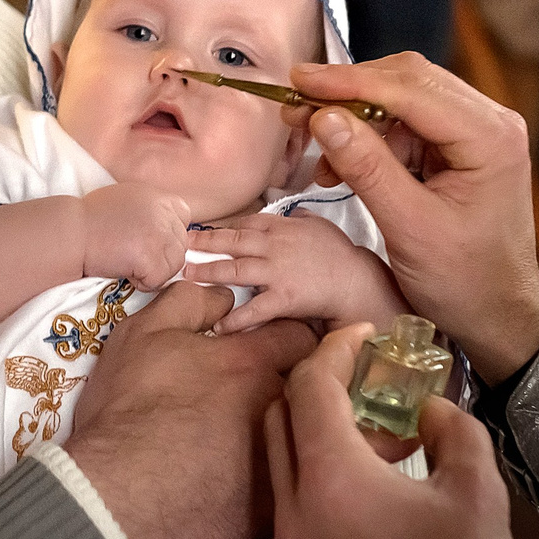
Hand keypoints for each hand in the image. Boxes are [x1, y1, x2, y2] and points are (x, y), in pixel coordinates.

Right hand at [67, 282, 316, 538]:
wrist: (119, 493)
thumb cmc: (130, 408)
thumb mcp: (145, 333)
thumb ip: (192, 303)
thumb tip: (225, 299)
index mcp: (253, 364)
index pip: (298, 338)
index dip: (285, 339)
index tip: (268, 348)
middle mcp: (278, 410)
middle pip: (306, 391)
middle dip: (289, 388)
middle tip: (252, 397)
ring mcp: (281, 462)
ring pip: (300, 441)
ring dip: (283, 437)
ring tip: (243, 443)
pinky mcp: (272, 511)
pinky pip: (287, 490)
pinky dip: (271, 484)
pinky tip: (240, 486)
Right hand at [78, 182, 190, 287]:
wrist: (70, 233)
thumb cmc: (88, 220)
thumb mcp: (124, 200)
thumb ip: (148, 210)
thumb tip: (162, 229)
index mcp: (156, 196)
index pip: (184, 216)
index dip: (169, 234)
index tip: (149, 242)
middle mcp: (163, 212)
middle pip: (181, 244)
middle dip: (161, 257)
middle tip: (134, 258)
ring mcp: (159, 234)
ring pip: (174, 264)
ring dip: (153, 271)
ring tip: (128, 266)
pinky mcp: (151, 256)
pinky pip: (158, 280)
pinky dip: (142, 283)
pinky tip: (124, 272)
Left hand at [181, 213, 406, 335]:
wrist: (357, 283)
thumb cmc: (340, 256)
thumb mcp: (320, 227)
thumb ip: (301, 219)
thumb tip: (293, 212)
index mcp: (283, 227)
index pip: (245, 223)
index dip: (221, 228)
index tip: (201, 231)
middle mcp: (276, 246)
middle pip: (233, 242)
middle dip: (204, 243)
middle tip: (181, 246)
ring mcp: (278, 271)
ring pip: (236, 270)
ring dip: (208, 272)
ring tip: (186, 276)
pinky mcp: (284, 297)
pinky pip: (255, 309)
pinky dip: (235, 318)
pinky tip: (218, 326)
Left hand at [266, 325, 515, 538]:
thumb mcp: (476, 490)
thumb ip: (453, 431)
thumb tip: (429, 410)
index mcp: (332, 479)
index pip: (310, 388)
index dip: (334, 350)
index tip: (362, 336)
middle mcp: (294, 510)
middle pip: (279, 418)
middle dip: (314, 384)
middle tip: (358, 374)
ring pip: (278, 463)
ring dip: (310, 432)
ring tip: (365, 430)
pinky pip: (287, 505)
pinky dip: (310, 476)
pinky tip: (360, 484)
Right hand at [285, 55, 538, 380]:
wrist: (496, 315)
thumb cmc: (465, 282)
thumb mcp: (410, 227)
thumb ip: (367, 168)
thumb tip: (324, 117)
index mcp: (491, 136)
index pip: (413, 88)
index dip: (352, 82)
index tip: (301, 81)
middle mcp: (490, 122)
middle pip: (409, 82)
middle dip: (349, 94)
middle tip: (297, 108)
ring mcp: (476, 133)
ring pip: (403, 100)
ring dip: (355, 119)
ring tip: (314, 145)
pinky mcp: (458, 149)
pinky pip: (406, 126)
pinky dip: (369, 141)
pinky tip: (340, 166)